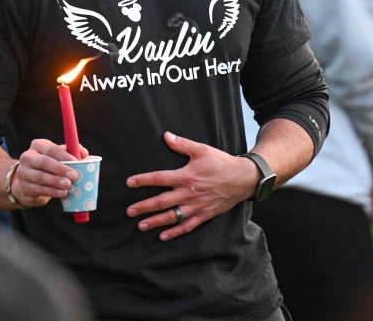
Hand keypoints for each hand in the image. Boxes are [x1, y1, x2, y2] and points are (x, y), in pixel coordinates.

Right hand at [9, 139, 86, 208]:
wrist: (28, 183)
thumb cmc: (49, 167)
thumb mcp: (59, 157)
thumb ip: (72, 153)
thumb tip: (84, 153)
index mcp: (38, 145)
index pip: (51, 149)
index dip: (64, 155)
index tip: (77, 162)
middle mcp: (28, 157)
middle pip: (44, 162)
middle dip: (61, 169)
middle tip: (74, 176)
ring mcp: (23, 172)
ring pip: (41, 177)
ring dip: (57, 182)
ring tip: (69, 185)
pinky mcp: (24, 187)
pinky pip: (39, 189)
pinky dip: (53, 192)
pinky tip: (62, 193)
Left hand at [125, 131, 254, 240]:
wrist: (243, 178)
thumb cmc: (221, 163)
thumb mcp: (202, 149)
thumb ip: (182, 144)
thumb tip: (166, 135)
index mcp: (186, 176)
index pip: (160, 178)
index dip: (143, 181)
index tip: (129, 183)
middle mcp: (189, 193)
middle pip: (162, 201)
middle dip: (144, 207)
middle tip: (130, 211)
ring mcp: (196, 206)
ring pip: (172, 216)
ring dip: (155, 221)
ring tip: (141, 225)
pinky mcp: (204, 215)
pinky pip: (187, 226)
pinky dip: (175, 232)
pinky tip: (163, 236)